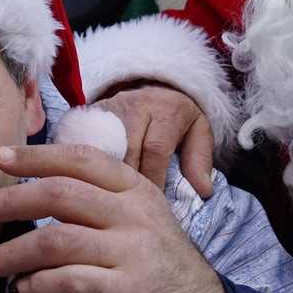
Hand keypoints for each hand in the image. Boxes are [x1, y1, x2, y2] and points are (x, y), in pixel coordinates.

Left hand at [0, 143, 226, 292]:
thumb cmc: (161, 272)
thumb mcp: (141, 224)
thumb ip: (99, 205)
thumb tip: (34, 194)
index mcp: (137, 190)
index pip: (82, 159)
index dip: (38, 156)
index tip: (1, 157)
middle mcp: (136, 215)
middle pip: (61, 193)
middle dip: (12, 199)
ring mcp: (134, 254)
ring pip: (58, 240)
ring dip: (14, 252)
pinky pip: (71, 282)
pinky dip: (39, 285)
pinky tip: (25, 289)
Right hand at [91, 85, 214, 197]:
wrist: (154, 87)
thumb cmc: (177, 118)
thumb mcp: (198, 132)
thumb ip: (201, 160)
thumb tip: (204, 190)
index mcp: (168, 109)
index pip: (156, 149)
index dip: (153, 179)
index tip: (152, 202)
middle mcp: (137, 104)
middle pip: (127, 151)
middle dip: (128, 182)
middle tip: (131, 204)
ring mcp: (111, 107)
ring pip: (105, 149)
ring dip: (107, 175)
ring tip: (112, 197)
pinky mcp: (92, 111)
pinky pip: (88, 142)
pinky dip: (90, 164)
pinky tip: (93, 181)